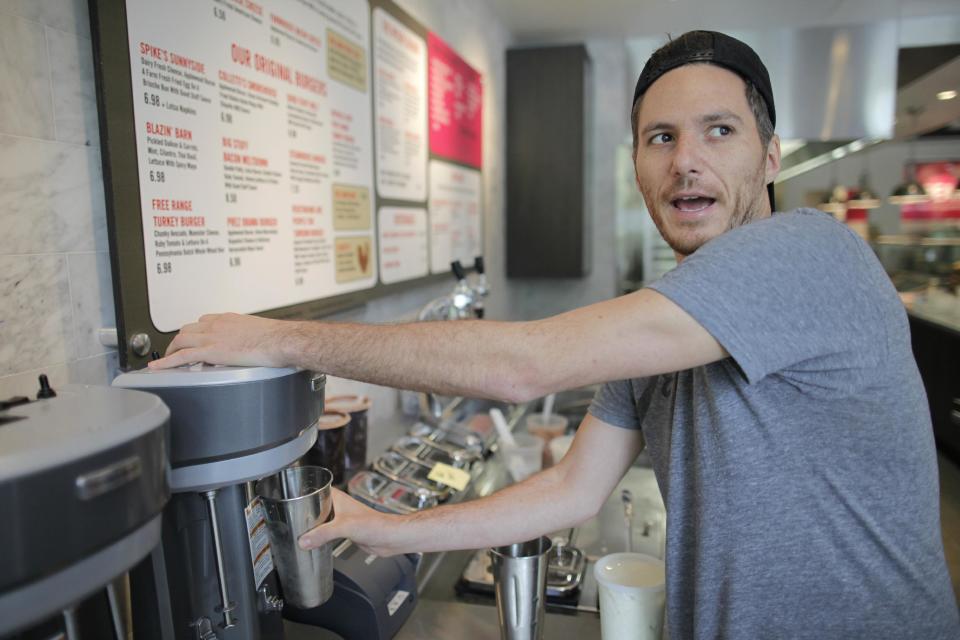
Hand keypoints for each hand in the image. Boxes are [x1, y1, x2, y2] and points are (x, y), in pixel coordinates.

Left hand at [148, 313, 293, 369]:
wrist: (281, 340)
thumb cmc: (277, 338)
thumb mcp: (260, 332)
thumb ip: (249, 336)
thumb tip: (252, 344)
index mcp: (229, 319)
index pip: (204, 321)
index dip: (195, 331)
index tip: (194, 339)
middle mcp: (217, 324)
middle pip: (188, 328)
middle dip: (179, 340)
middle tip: (176, 351)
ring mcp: (212, 337)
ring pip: (181, 339)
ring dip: (170, 350)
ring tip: (166, 360)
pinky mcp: (212, 351)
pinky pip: (183, 356)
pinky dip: (166, 361)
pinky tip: (158, 367)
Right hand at [298, 488, 402, 555]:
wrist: (390, 538)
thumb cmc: (376, 525)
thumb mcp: (345, 527)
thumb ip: (324, 533)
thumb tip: (304, 540)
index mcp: (337, 498)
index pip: (315, 490)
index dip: (301, 493)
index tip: (287, 499)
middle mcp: (338, 507)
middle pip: (315, 507)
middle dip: (303, 514)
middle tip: (288, 520)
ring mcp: (341, 520)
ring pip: (320, 521)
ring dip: (311, 527)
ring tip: (296, 532)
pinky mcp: (345, 532)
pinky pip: (327, 533)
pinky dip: (319, 537)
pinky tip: (313, 543)